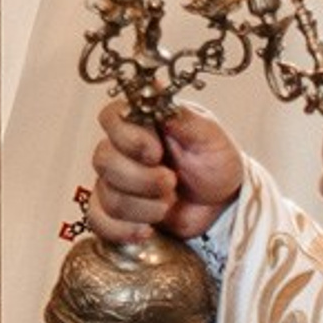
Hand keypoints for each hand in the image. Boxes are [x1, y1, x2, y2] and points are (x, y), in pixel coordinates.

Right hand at [86, 101, 243, 244]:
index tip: (156, 151)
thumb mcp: (210, 135)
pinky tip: (148, 229)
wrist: (222, 204)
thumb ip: (182, 117)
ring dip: (144, 206)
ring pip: (107, 194)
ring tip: (170, 202)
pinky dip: (125, 229)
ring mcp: (116, 182)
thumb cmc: (216, 162)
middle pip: (103, 159)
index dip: (128, 137)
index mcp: (142, 122)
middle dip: (141, 178)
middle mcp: (122, 149)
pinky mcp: (116, 213)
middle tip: (171, 181)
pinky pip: (101, 222)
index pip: (111, 117)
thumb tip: (155, 93)